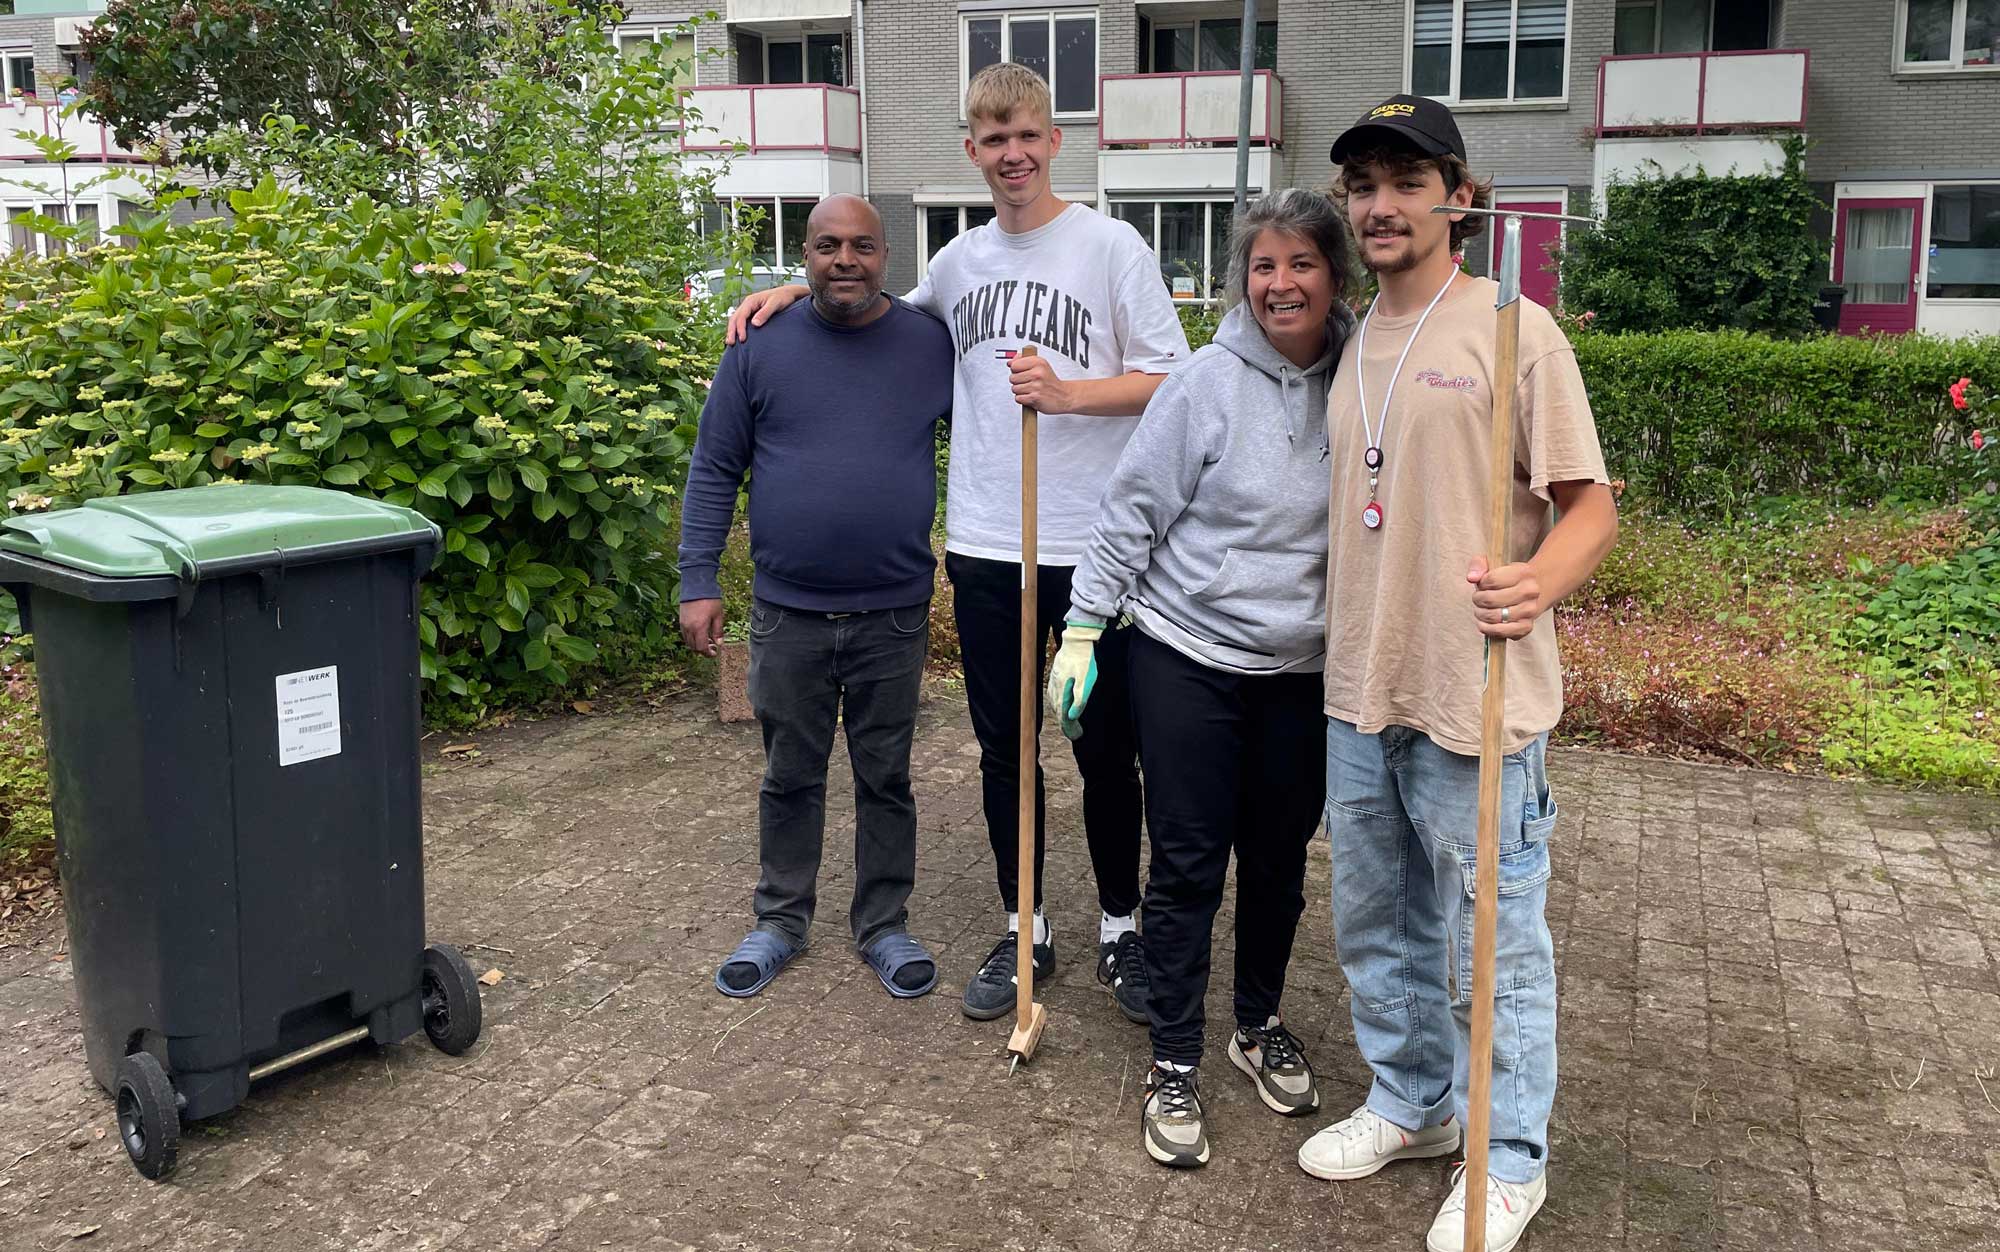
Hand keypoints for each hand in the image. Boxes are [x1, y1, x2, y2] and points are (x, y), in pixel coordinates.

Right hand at [679, 598, 724, 656]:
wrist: (697, 586)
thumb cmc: (709, 600)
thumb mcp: (718, 615)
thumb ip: (718, 631)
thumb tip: (719, 644)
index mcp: (699, 628)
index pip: (701, 648)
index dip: (708, 653)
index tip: (714, 653)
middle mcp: (689, 628)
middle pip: (694, 647)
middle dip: (703, 650)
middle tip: (712, 647)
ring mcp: (683, 624)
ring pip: (688, 642)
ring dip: (697, 645)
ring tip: (707, 640)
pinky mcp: (681, 620)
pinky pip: (685, 635)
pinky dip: (691, 638)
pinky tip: (699, 634)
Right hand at [724, 284, 807, 344]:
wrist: (788, 293)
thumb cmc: (783, 297)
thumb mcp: (775, 304)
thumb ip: (765, 313)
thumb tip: (754, 324)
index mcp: (751, 301)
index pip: (741, 316)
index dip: (740, 328)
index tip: (742, 339)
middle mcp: (747, 304)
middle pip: (735, 318)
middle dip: (731, 330)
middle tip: (730, 343)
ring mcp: (749, 308)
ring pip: (736, 319)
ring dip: (732, 330)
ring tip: (731, 342)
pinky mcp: (752, 312)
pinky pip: (741, 320)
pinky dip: (737, 328)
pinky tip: (738, 336)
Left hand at [1010, 353, 1074, 413]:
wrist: (1064, 396)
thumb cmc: (1050, 382)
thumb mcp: (1041, 365)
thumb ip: (1024, 360)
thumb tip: (1010, 362)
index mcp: (1038, 362)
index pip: (1014, 365)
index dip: (1016, 370)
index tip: (1023, 372)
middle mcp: (1038, 373)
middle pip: (1012, 378)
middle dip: (1018, 382)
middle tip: (1029, 383)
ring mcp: (1036, 386)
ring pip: (1014, 389)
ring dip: (1021, 392)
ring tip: (1031, 390)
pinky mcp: (1035, 398)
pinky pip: (1018, 398)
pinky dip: (1023, 400)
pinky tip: (1032, 396)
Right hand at [1045, 623, 1102, 739]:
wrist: (1076, 640)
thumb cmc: (1084, 661)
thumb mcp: (1087, 681)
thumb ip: (1080, 699)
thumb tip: (1073, 716)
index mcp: (1063, 691)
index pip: (1063, 715)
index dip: (1069, 727)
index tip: (1075, 735)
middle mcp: (1055, 687)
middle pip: (1058, 711)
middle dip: (1065, 723)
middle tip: (1074, 733)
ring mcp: (1053, 680)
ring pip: (1054, 702)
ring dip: (1060, 713)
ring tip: (1067, 722)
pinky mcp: (1055, 674)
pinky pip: (1053, 693)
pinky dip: (1056, 702)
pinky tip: (1059, 702)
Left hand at [1466, 558, 1541, 639]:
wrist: (1527, 592)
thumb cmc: (1505, 578)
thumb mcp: (1491, 564)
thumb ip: (1478, 565)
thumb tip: (1472, 578)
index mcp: (1524, 572)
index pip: (1491, 580)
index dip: (1481, 584)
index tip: (1482, 584)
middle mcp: (1531, 592)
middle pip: (1491, 599)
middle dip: (1478, 600)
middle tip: (1478, 598)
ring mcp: (1530, 610)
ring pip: (1494, 616)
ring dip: (1481, 614)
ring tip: (1481, 609)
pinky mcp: (1526, 627)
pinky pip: (1501, 632)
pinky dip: (1488, 629)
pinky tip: (1484, 622)